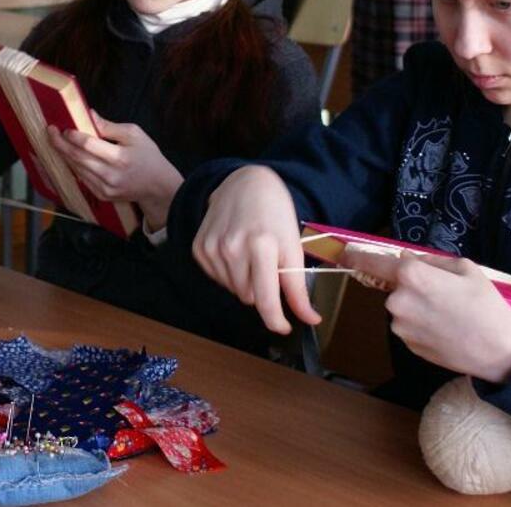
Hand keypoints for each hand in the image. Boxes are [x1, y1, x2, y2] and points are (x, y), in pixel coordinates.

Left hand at [46, 113, 182, 229]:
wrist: (157, 186)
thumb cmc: (148, 156)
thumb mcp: (134, 134)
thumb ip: (110, 126)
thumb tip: (89, 115)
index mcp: (119, 157)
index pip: (89, 145)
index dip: (72, 136)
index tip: (61, 128)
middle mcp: (110, 175)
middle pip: (78, 158)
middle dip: (60, 144)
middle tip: (49, 132)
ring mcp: (105, 188)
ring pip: (77, 169)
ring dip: (65, 155)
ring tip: (55, 142)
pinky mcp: (102, 196)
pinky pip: (82, 179)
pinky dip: (74, 167)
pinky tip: (69, 157)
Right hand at [191, 165, 320, 334]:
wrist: (245, 183)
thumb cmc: (274, 213)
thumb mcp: (293, 246)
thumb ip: (298, 287)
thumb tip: (310, 319)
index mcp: (261, 246)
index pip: (265, 300)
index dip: (276, 321)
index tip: (284, 327)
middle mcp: (232, 248)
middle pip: (250, 297)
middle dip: (262, 289)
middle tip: (268, 264)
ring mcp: (212, 248)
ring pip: (234, 290)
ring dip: (246, 281)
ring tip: (252, 254)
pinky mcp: (199, 248)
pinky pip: (218, 279)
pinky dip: (230, 272)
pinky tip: (235, 251)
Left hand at [341, 249, 510, 383]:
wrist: (499, 349)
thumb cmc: (485, 303)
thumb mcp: (464, 268)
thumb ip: (430, 261)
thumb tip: (406, 257)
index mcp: (411, 277)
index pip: (375, 262)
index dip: (358, 257)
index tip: (345, 254)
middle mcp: (398, 301)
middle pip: (394, 288)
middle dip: (411, 288)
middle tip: (442, 294)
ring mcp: (401, 327)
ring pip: (402, 309)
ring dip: (416, 308)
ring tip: (447, 314)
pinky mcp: (407, 346)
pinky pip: (409, 327)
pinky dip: (421, 325)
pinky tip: (444, 329)